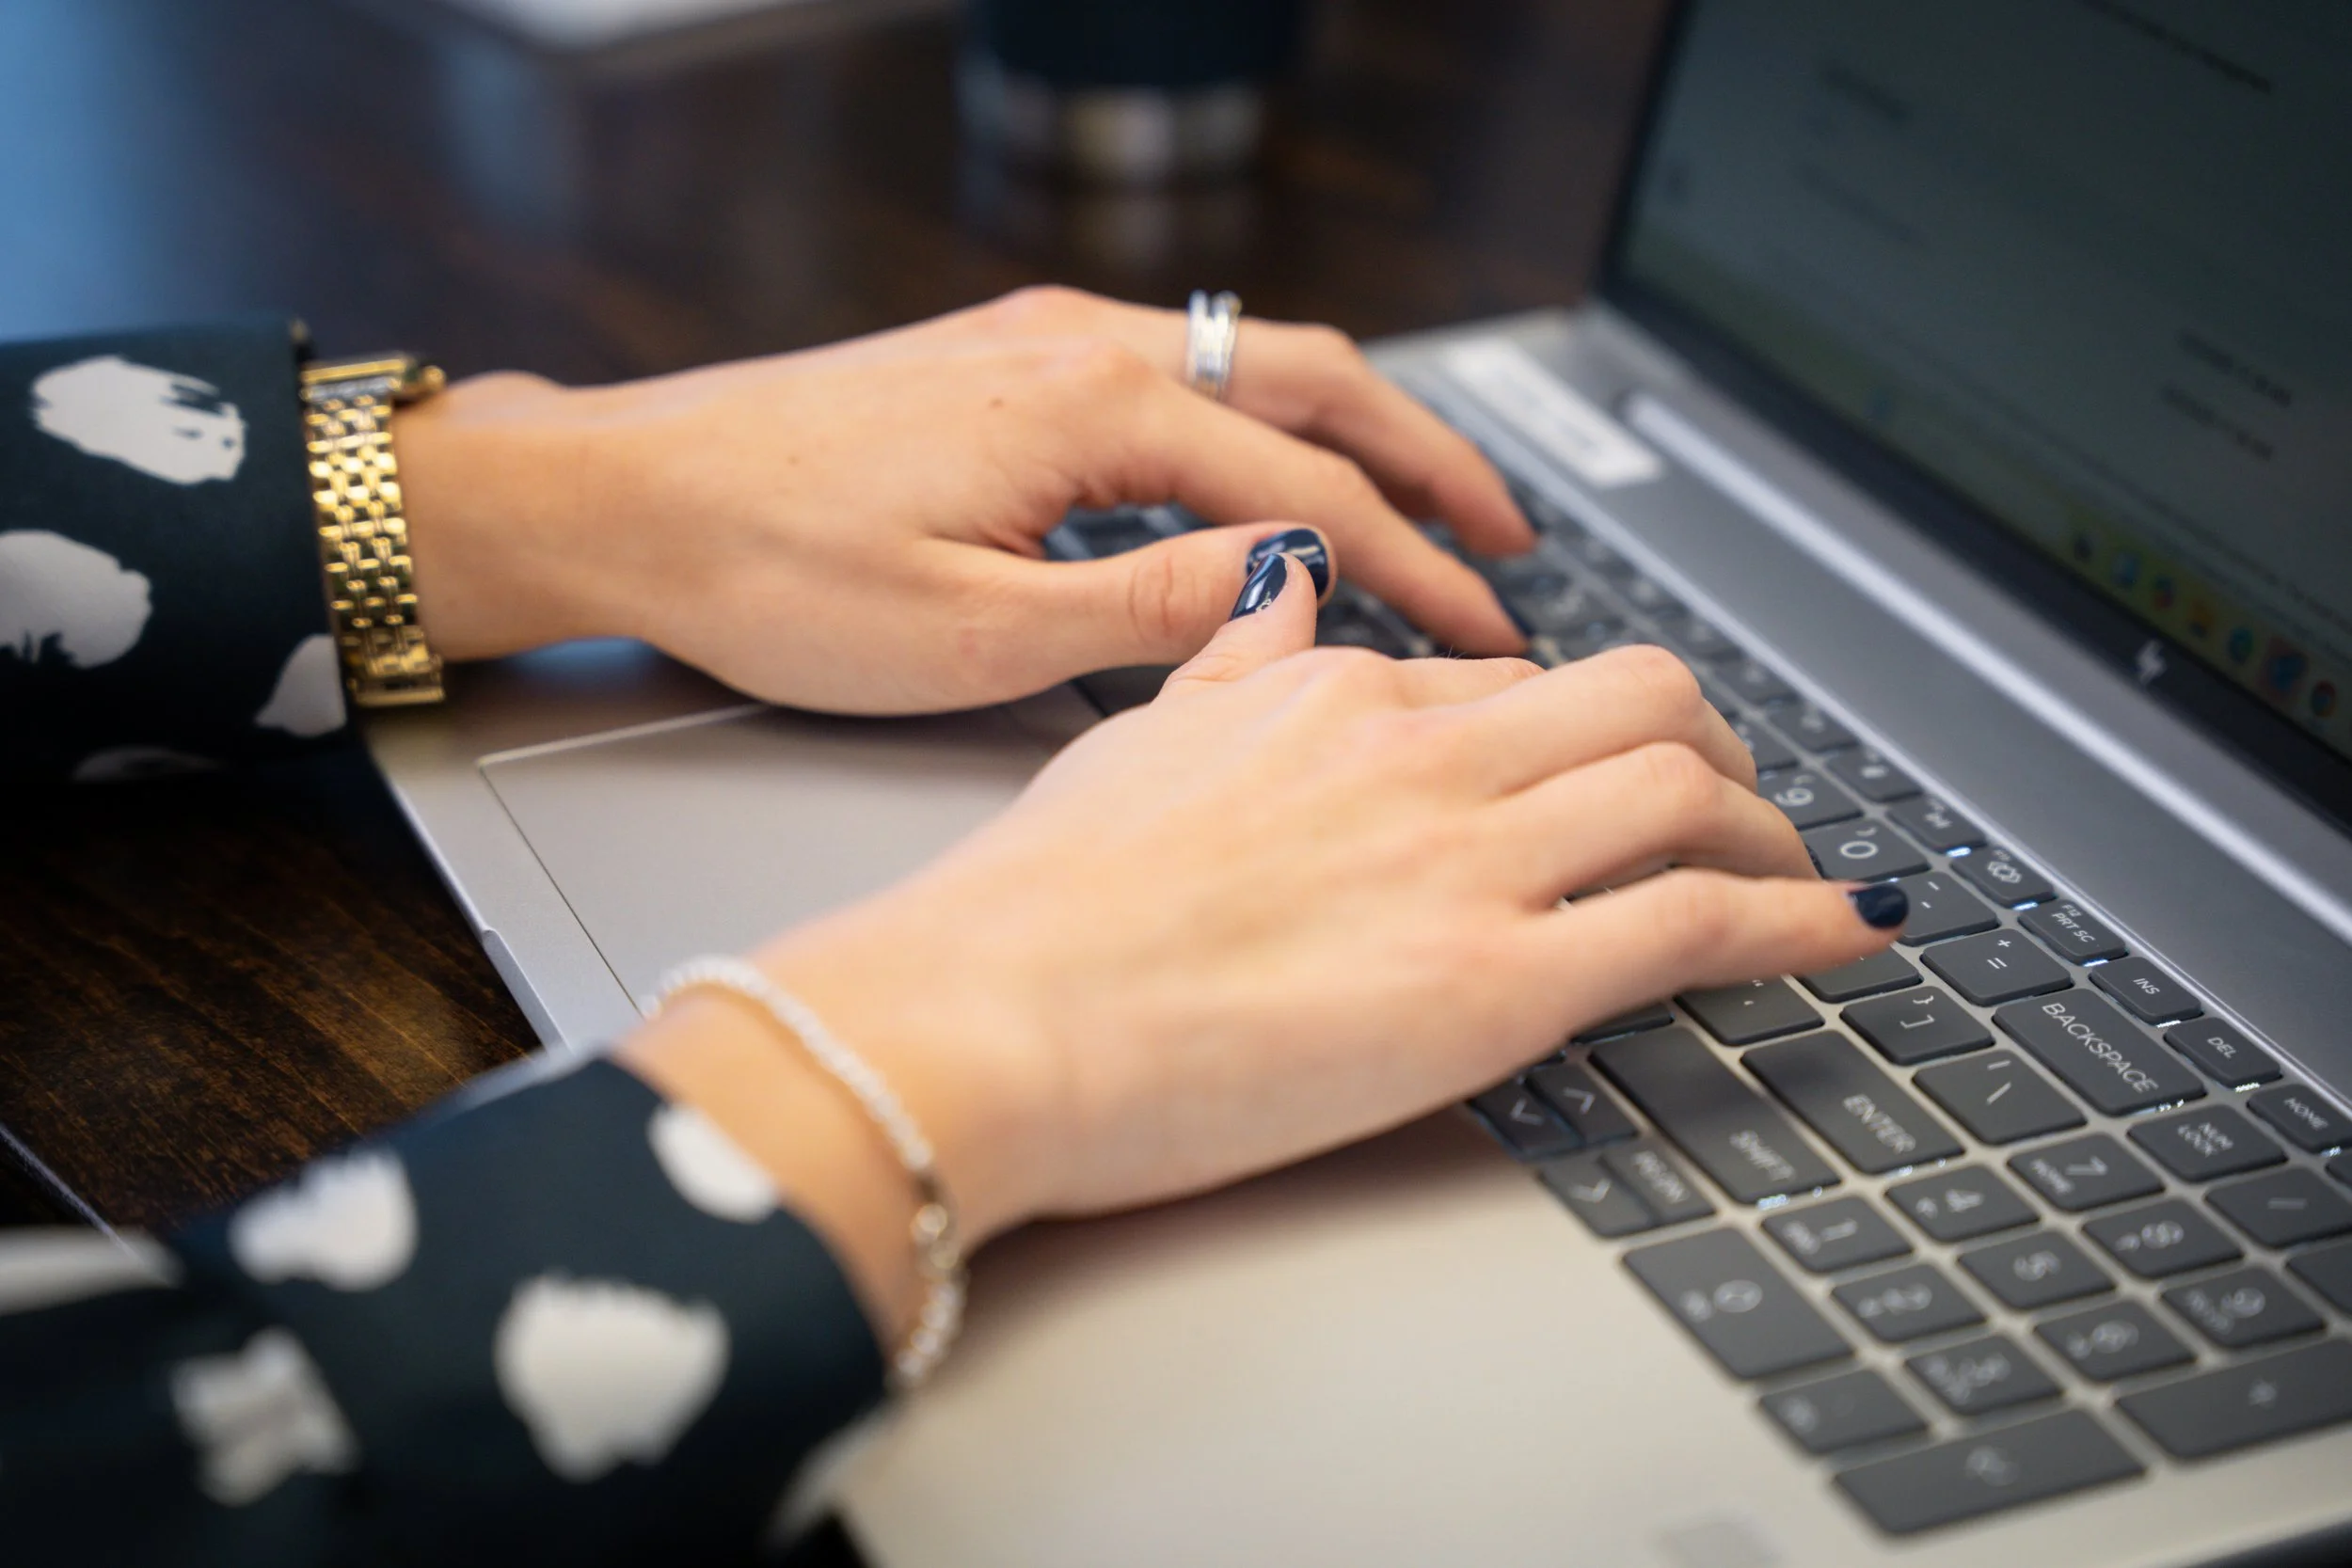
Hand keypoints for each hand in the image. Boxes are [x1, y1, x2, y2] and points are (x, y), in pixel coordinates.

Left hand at [396, 287, 1531, 714]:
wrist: (624, 495)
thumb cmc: (767, 564)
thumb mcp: (968, 632)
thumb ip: (1143, 609)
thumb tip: (1281, 587)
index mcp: (1091, 406)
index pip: (1310, 491)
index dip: (1416, 570)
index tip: (1488, 631)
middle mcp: (1081, 344)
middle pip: (1315, 382)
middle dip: (1429, 460)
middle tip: (1513, 535)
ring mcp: (1042, 339)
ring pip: (1253, 364)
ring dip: (1354, 434)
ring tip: (1427, 505)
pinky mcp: (1005, 359)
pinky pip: (1181, 373)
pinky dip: (1264, 424)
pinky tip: (1277, 480)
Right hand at [627, 560, 1903, 1334]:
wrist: (985, 1015)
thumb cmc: (1032, 906)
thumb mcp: (1135, 741)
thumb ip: (1230, 660)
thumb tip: (1280, 588)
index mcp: (1330, 696)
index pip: (1510, 685)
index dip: (1581, 728)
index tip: (1606, 767)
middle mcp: (1417, 755)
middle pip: (1643, 699)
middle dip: (1717, 743)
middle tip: (1734, 798)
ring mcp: (1467, 861)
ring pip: (1692, 788)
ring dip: (1771, 829)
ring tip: (1798, 873)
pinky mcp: (1496, 981)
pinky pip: (1700, 921)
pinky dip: (1804, 920)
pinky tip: (1851, 929)